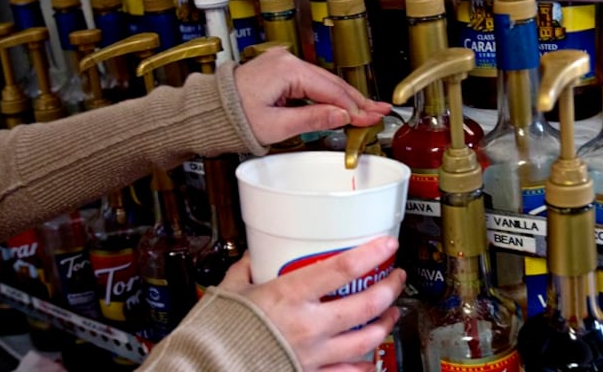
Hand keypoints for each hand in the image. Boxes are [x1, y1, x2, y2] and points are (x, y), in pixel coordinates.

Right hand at [218, 236, 405, 371]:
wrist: (208, 368)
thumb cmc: (218, 332)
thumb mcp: (232, 292)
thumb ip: (246, 273)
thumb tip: (252, 258)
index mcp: (290, 296)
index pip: (343, 269)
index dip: (371, 254)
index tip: (387, 244)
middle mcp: (309, 325)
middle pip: (366, 305)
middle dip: (389, 289)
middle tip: (395, 276)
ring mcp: (314, 354)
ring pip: (366, 341)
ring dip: (385, 325)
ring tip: (391, 314)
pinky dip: (364, 365)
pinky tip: (370, 359)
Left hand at [234, 48, 391, 145]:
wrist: (208, 112)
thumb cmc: (231, 118)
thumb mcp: (276, 125)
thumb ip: (312, 119)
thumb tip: (342, 116)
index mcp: (286, 70)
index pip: (330, 90)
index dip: (354, 107)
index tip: (371, 118)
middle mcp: (285, 61)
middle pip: (331, 83)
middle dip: (356, 100)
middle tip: (380, 111)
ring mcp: (282, 64)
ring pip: (322, 83)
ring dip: (344, 98)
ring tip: (367, 110)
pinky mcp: (279, 72)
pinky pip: (311, 83)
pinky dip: (327, 95)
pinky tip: (341, 104)